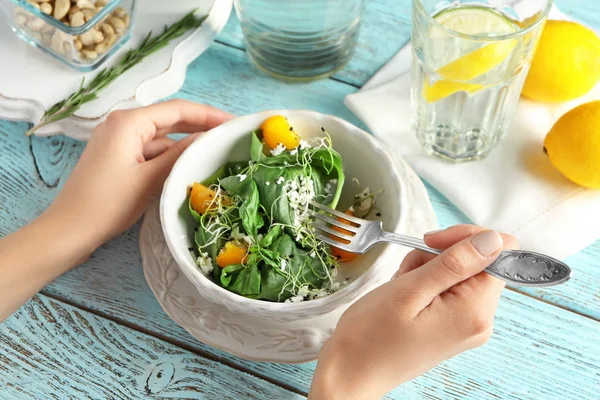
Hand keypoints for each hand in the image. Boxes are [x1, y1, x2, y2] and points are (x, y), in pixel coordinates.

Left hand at [0, 100, 230, 321]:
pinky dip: (169, 155)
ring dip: (185, 142)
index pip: (178, 109)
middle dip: (199, 125)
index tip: (234, 123)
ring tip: (214, 150)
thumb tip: (206, 138)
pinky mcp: (117, 156)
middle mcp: (122, 124)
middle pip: (169, 119)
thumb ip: (180, 155)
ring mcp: (118, 140)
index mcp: (129, 122)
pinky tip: (187, 165)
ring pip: (160, 136)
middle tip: (230, 135)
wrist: (69, 230)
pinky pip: (149, 149)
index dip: (208, 114)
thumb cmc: (107, 204)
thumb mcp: (150, 179)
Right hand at [309, 225, 518, 399]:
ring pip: (459, 273)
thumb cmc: (373, 335)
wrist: (353, 371)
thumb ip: (455, 263)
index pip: (500, 251)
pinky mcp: (453, 326)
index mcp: (475, 310)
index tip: (432, 242)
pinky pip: (448, 289)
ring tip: (401, 287)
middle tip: (408, 271)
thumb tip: (494, 239)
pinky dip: (425, 282)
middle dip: (441, 256)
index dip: (467, 238)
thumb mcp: (410, 290)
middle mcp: (480, 319)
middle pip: (478, 262)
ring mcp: (467, 325)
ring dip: (428, 269)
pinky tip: (404, 295)